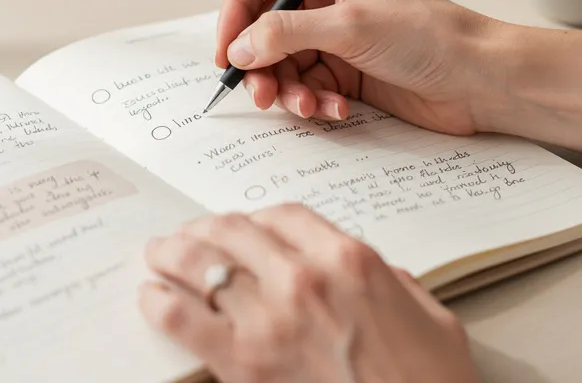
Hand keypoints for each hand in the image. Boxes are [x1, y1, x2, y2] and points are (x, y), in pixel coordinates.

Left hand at [139, 204, 478, 382]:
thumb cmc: (431, 382)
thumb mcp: (431, 317)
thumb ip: (395, 285)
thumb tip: (381, 279)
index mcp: (349, 259)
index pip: (282, 215)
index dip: (254, 218)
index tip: (242, 226)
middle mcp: (303, 278)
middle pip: (233, 231)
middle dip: (204, 229)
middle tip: (188, 234)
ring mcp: (269, 320)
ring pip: (199, 265)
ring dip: (172, 255)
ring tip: (158, 255)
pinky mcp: (243, 362)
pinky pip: (182, 320)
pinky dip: (159, 303)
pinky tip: (151, 298)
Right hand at [215, 0, 499, 134]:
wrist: (480, 81)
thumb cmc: (432, 36)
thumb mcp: (351, 27)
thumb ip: (287, 33)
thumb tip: (240, 47)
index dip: (235, 10)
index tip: (228, 49)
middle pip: (263, 25)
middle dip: (259, 62)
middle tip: (259, 92)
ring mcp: (335, 36)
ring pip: (281, 62)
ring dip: (287, 89)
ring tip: (306, 106)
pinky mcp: (346, 72)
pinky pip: (306, 87)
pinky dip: (313, 103)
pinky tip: (337, 111)